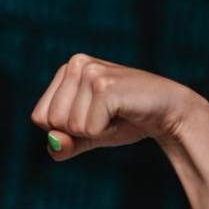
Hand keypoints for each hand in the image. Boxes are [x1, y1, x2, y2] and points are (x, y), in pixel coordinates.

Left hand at [30, 54, 200, 159]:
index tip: (94, 116)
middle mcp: (76, 64)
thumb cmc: (125, 120)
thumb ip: (64, 144)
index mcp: (67, 69)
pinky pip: (89, 129)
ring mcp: (90, 72)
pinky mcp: (105, 86)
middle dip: (80, 131)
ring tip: (116, 114)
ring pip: (70, 126)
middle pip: (52, 122)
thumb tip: (54, 143)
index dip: (67, 129)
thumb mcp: (87, 135)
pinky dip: (106, 132)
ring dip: (95, 131)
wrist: (168, 113)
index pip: (40, 117)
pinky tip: (123, 114)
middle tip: (107, 116)